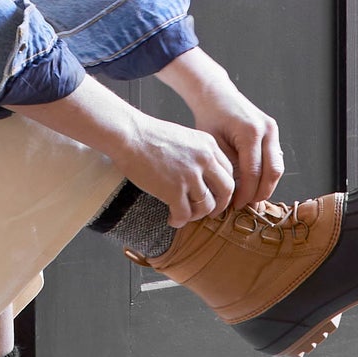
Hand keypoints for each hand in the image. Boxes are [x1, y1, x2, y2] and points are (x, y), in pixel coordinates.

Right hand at [118, 111, 235, 223]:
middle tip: (210, 213)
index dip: (224, 188)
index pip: (228, 172)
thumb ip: (198, 154)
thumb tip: (202, 176)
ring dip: (195, 215)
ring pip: (205, 206)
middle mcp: (204, 160)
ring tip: (184, 214)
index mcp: (209, 145)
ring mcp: (190, 176)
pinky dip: (179, 220)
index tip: (217, 196)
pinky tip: (172, 219)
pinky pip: (184, 214)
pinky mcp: (174, 190)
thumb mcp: (185, 137)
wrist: (129, 135)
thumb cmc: (149, 135)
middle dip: (219, 206)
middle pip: (226, 190)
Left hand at [155, 49, 284, 211]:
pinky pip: (275, 159)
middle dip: (260, 193)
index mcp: (250, 133)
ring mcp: (273, 130)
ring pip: (278, 167)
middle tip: (245, 206)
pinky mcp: (274, 132)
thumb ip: (225, 167)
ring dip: (266, 186)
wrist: (216, 95)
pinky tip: (253, 184)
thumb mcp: (212, 144)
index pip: (253, 173)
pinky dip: (267, 174)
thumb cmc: (210, 117)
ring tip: (249, 198)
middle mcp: (267, 130)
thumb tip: (232, 194)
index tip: (236, 205)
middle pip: (273, 172)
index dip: (246, 193)